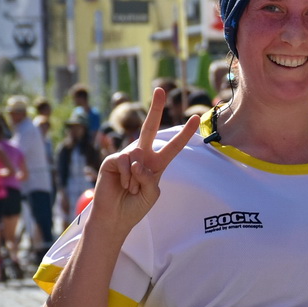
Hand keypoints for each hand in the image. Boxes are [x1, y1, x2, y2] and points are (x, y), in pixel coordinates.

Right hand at [88, 86, 196, 234]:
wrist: (116, 218)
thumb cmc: (135, 207)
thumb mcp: (152, 194)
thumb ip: (151, 177)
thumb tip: (138, 161)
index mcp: (156, 164)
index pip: (172, 146)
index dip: (184, 134)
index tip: (195, 119)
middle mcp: (141, 156)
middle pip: (150, 128)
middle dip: (155, 108)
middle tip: (160, 89)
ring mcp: (126, 156)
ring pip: (138, 155)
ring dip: (137, 177)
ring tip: (131, 189)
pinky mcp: (111, 160)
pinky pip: (125, 161)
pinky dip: (127, 176)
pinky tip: (122, 185)